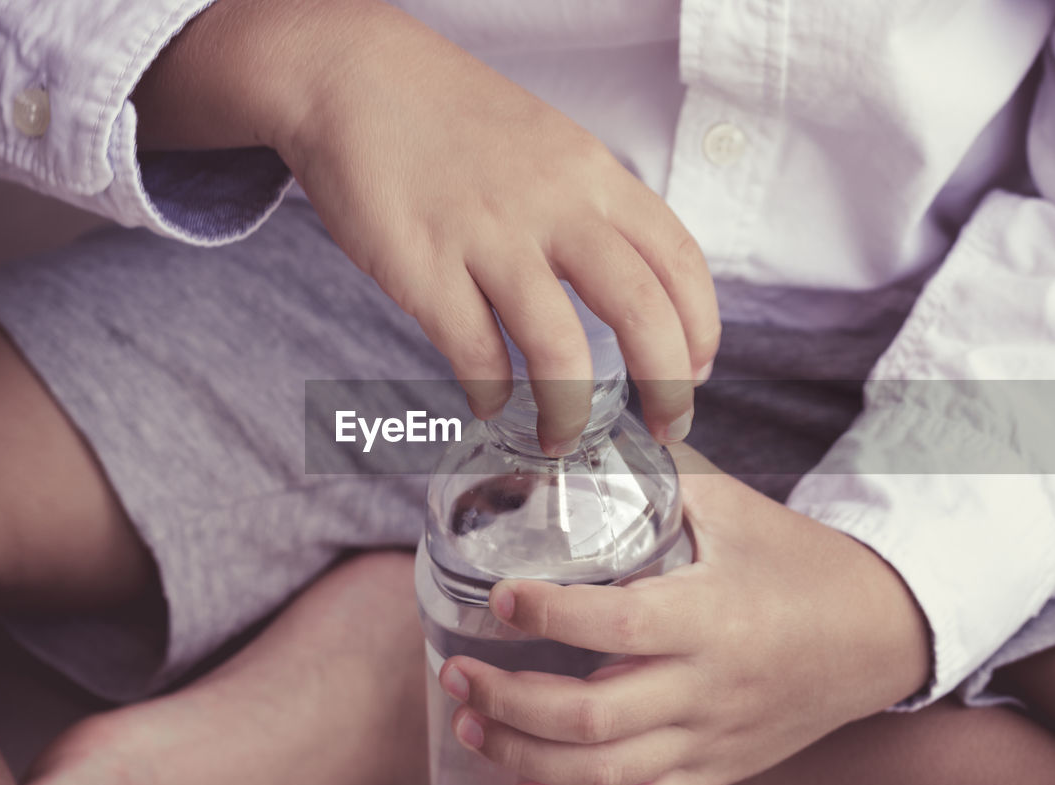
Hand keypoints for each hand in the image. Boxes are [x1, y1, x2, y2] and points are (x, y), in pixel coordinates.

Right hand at [133, 0, 719, 453]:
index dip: (701, 329)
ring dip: (570, 411)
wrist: (353, 77)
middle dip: (665, 386)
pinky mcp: (424, 268)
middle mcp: (553, 205)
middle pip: (640, 311)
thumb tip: (626, 293)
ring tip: (560, 438)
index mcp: (592, 174)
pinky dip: (490, 393)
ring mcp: (488, 238)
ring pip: (559, 349)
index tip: (697, 372)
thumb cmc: (449, 118)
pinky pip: (475, 354)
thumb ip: (589, 210)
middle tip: (664, 428)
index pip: (678, 261)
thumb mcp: (547, 145)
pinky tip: (489, 402)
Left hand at [436, 443, 930, 784]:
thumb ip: (657, 481)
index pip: (618, 624)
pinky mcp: (716, 772)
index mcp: (713, 615)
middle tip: (456, 671)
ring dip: (524, 756)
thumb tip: (576, 450)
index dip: (549, 611)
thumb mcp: (735, 508)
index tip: (499, 594)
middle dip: (509, 699)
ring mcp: (712, 740)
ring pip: (604, 771)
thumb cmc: (801, 562)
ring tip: (471, 723)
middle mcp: (710, 688)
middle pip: (594, 715)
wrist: (880, 634)